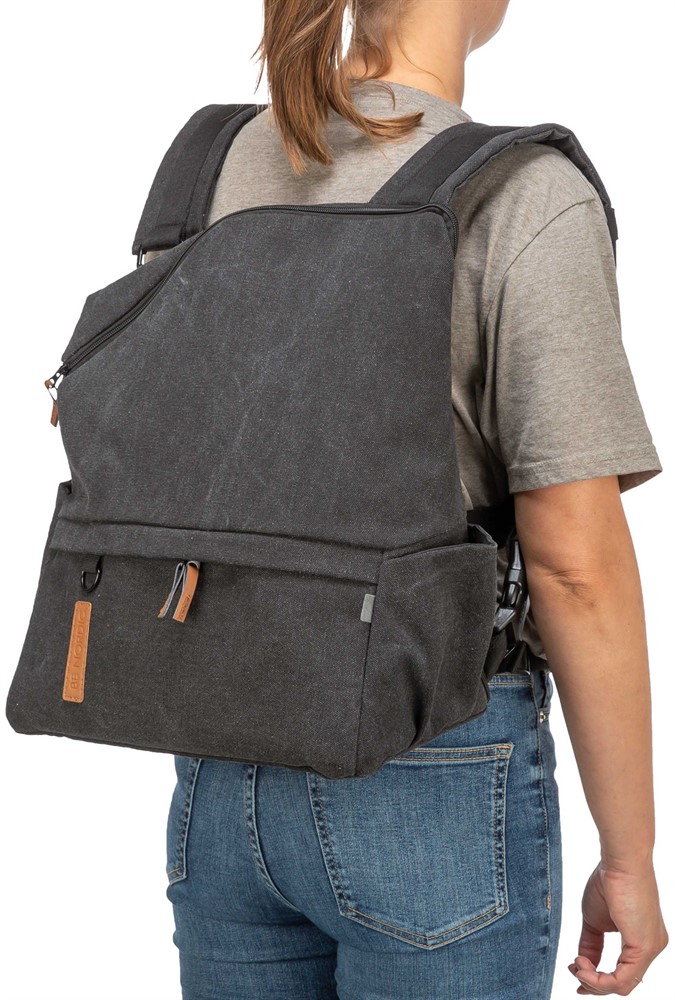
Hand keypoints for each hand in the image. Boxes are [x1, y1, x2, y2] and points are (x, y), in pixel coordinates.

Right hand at [568, 861, 668, 994]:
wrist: (620, 861)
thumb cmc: (609, 880)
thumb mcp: (595, 920)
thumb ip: (591, 943)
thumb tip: (583, 962)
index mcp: (642, 941)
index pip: (623, 973)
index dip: (598, 980)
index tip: (576, 972)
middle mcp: (652, 948)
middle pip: (623, 984)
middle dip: (594, 983)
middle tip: (573, 971)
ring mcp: (651, 949)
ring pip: (623, 986)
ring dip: (594, 981)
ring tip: (576, 965)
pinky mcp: (645, 948)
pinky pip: (622, 979)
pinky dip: (599, 978)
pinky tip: (582, 965)